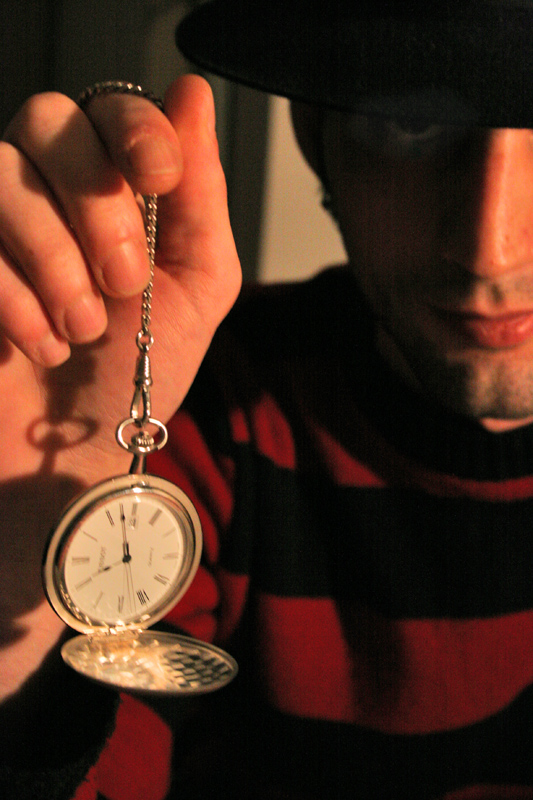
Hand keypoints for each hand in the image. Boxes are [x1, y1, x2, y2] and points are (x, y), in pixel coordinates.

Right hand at [0, 75, 240, 697]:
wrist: (74, 452)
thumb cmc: (139, 373)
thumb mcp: (198, 288)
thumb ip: (199, 197)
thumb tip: (190, 91)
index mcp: (115, 191)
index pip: (110, 107)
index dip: (134, 128)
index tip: (159, 177)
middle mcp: (48, 192)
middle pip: (48, 121)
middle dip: (95, 204)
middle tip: (123, 283)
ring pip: (0, 173)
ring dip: (53, 258)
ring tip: (79, 330)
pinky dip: (12, 296)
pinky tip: (35, 346)